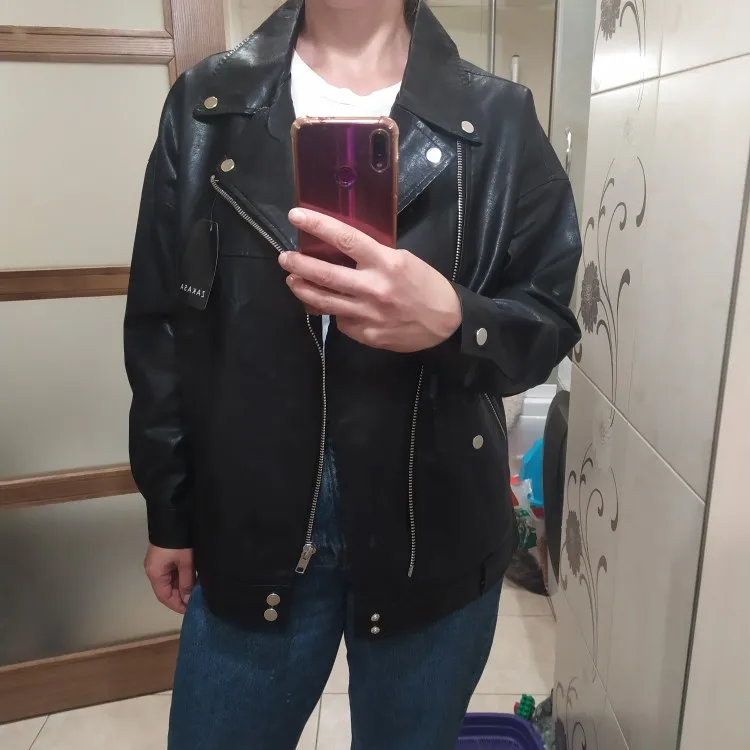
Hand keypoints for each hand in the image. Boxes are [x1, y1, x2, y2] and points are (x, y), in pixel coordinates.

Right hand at [144, 545, 194, 613]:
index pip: (164, 597)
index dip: (177, 605)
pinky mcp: (162, 557)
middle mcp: (152, 570)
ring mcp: (156, 563)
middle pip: (165, 590)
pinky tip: (190, 579)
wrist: (172, 517)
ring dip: (181, 587)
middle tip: (195, 601)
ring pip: (168, 581)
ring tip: (195, 591)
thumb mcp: (186, 562)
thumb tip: (187, 599)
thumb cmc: (179, 542)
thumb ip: (187, 582)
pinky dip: (179, 578)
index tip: (190, 610)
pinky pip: (170, 572)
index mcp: (155, 574)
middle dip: (180, 597)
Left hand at [280, 208, 461, 352]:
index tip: (296, 216)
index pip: (345, 239)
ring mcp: (368, 314)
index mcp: (386, 263)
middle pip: (325, 274)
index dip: (317, 226)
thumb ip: (373, 258)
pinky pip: (341, 322)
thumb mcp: (404, 261)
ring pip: (324, 302)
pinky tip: (331, 307)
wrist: (447, 324)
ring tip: (293, 281)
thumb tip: (341, 254)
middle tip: (285, 258)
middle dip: (299, 264)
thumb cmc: (426, 286)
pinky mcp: (366, 334)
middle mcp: (374, 288)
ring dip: (303, 290)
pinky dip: (333, 312)